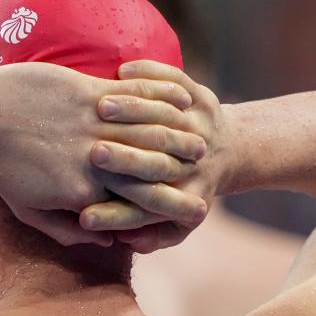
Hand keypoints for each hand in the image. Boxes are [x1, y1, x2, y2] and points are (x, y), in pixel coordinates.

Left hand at [0, 61, 209, 245]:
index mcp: (80, 195)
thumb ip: (65, 231)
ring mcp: (92, 127)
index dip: (168, 206)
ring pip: (147, 133)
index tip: (195, 208)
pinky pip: (132, 100)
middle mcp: (93, 163)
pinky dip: (157, 102)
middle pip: (151, 169)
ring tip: (199, 137)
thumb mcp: (27, 209)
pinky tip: (175, 102)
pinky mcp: (88, 94)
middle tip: (207, 169)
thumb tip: (103, 242)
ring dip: (177, 136)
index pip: (135, 205)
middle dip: (183, 170)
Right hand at [80, 61, 225, 252]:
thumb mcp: (178, 222)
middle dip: (125, 160)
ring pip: (164, 117)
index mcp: (180, 194)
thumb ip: (154, 236)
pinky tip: (124, 71)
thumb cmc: (189, 189)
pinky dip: (153, 75)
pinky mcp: (199, 97)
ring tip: (101, 107)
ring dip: (133, 112)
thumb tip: (125, 243)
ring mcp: (197, 126)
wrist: (229, 150)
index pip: (140, 210)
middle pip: (151, 164)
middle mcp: (189, 162)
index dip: (113, 216)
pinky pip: (176, 81)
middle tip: (95, 155)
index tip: (86, 217)